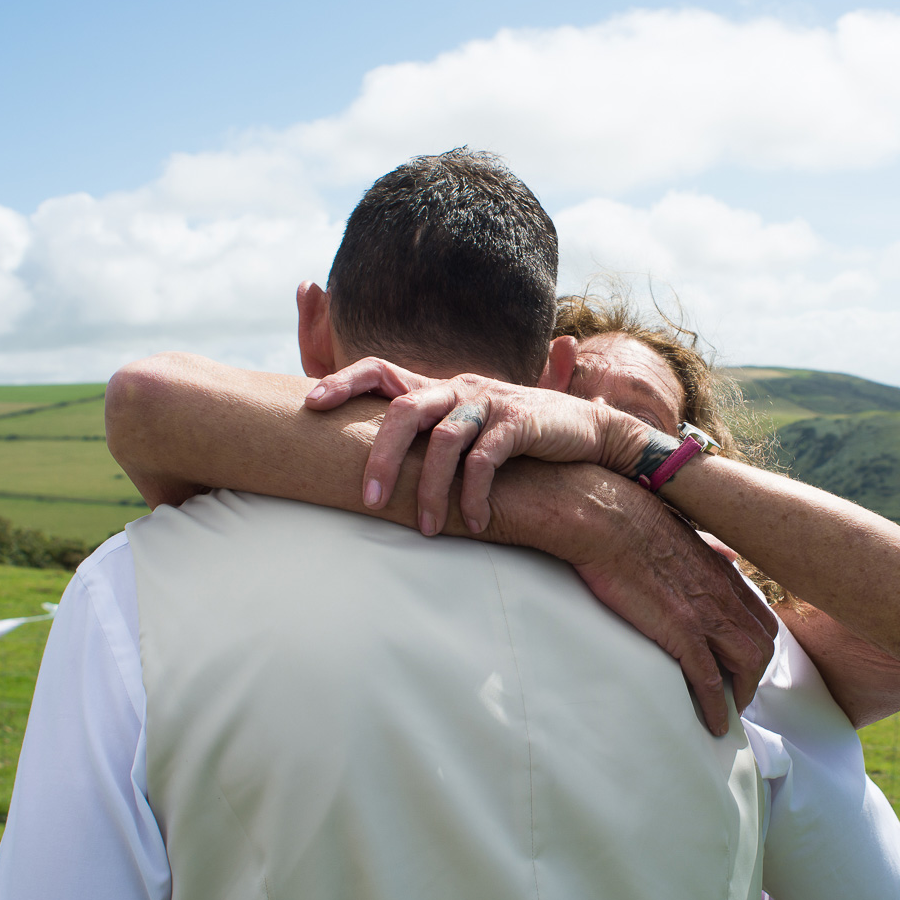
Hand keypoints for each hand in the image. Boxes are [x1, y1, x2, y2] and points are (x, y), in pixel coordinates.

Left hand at [305, 357, 650, 534]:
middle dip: (382, 459)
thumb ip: (433, 435)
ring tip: (429, 530)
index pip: (381, 369)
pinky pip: (486, 461)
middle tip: (370, 503)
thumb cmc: (520, 437)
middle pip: (404, 411)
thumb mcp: (471, 427)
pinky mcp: (521, 424)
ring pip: (444, 442)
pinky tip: (476, 523)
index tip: (310, 404)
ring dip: (432, 491)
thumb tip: (381, 464)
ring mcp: (491, 403)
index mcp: (440, 388)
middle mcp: (460, 388)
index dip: (344, 382)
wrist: (589, 431)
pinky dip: (475, 494)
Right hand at [488, 464, 778, 734]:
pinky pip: (710, 681)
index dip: (756, 644)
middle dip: (755, 674)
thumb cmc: (630, 520)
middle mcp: (723, 594)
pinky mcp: (681, 633)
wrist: (605, 518)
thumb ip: (708, 548)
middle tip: (738, 694)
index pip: (759, 616)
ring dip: (742, 694)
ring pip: (748, 665)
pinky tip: (713, 725)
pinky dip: (717, 707)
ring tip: (729, 714)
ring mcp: (706, 614)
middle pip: (763, 644)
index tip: (742, 662)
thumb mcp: (682, 531)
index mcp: (721, 571)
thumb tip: (726, 553)